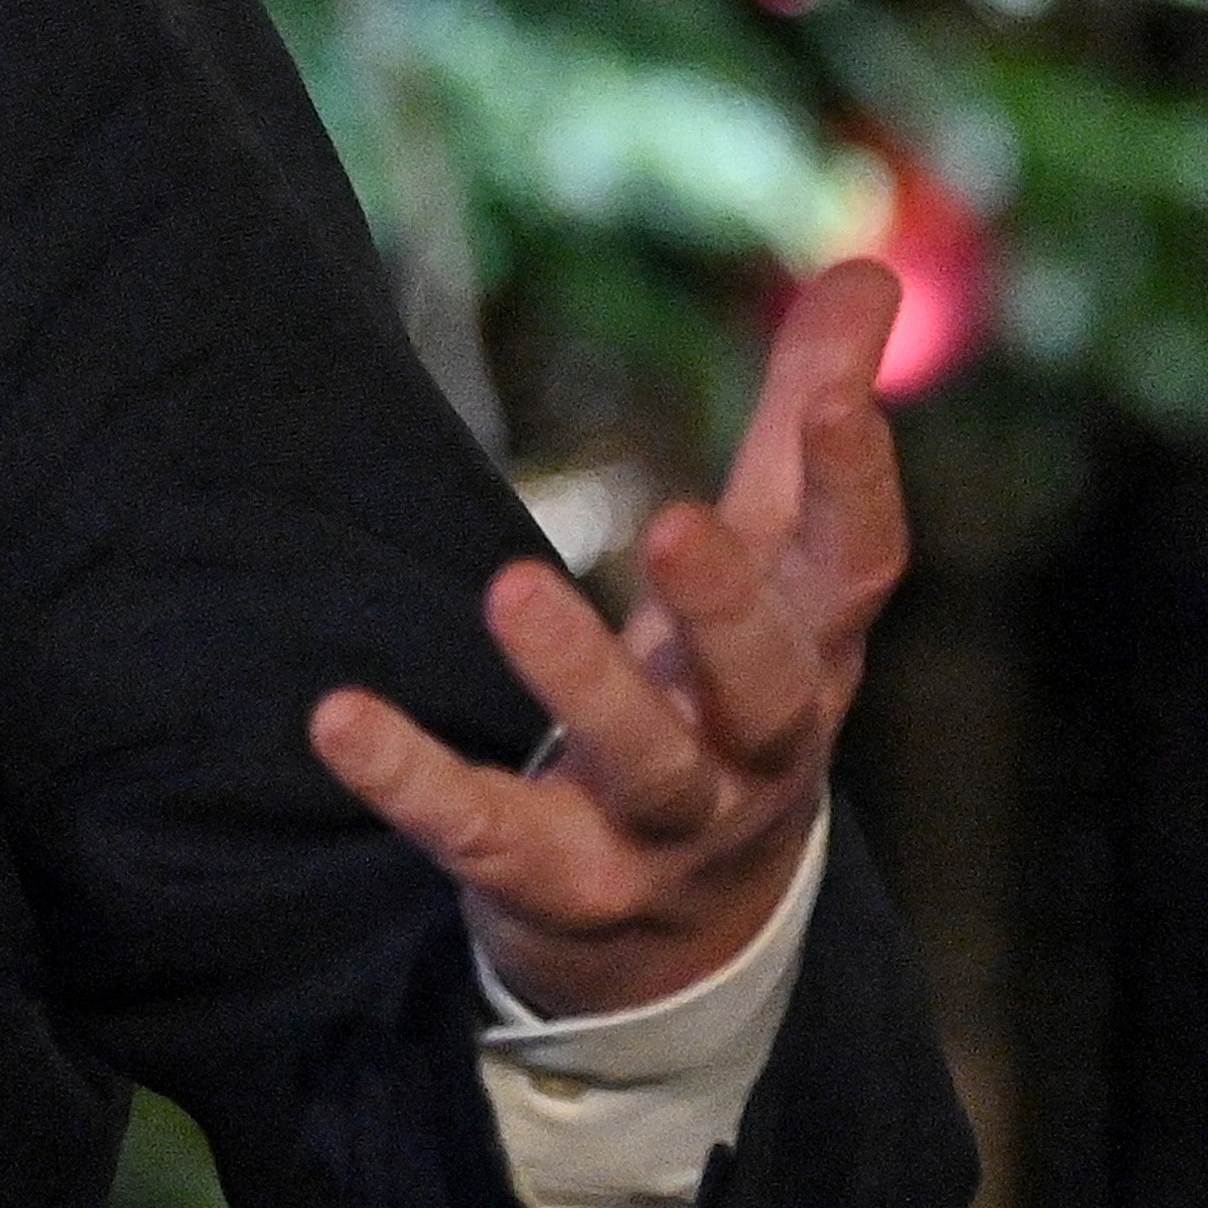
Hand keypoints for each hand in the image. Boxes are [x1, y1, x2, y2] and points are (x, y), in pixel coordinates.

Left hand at [307, 257, 910, 1020]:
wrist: (691, 940)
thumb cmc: (729, 706)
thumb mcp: (773, 574)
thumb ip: (805, 428)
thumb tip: (869, 267)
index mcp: (810, 665)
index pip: (857, 575)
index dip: (860, 489)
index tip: (841, 401)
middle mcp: (751, 754)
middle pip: (764, 688)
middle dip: (727, 609)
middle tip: (678, 522)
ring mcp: (662, 833)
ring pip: (642, 765)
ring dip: (581, 681)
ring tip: (512, 588)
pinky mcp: (556, 884)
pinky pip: (482, 833)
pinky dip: (413, 781)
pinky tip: (338, 721)